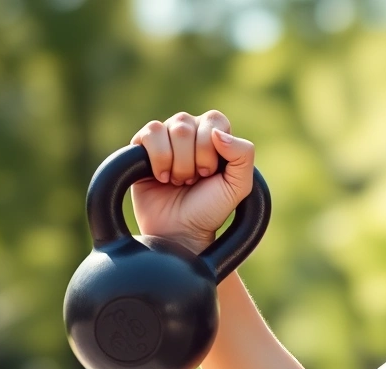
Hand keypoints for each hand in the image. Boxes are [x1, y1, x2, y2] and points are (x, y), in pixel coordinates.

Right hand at [129, 110, 255, 251]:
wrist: (180, 230)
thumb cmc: (210, 208)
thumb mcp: (239, 186)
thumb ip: (243, 154)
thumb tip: (218, 133)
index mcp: (215, 134)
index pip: (214, 120)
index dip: (209, 149)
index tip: (209, 174)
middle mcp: (190, 129)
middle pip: (187, 125)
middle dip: (192, 160)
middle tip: (193, 180)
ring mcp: (166, 136)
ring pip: (170, 128)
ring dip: (177, 163)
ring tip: (178, 180)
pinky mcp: (142, 145)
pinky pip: (150, 133)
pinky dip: (158, 159)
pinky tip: (161, 177)